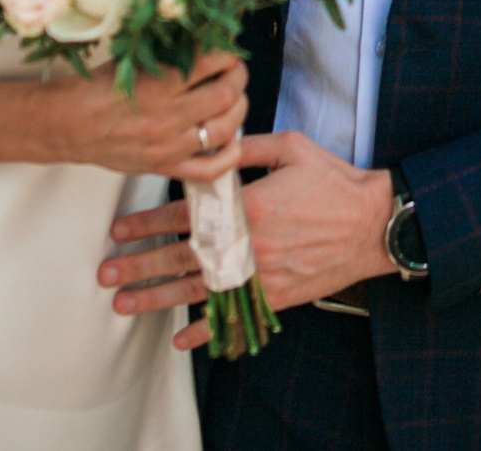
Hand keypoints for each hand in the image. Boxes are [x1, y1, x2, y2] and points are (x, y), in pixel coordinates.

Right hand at [48, 51, 248, 180]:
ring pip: (225, 130)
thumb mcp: (130, 62)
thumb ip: (167, 55)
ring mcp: (167, 147)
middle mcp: (165, 118)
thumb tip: (202, 39)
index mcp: (155, 86)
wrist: (66, 126)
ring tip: (234, 98)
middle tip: (234, 69)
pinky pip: (210, 169)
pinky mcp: (164, 168)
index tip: (227, 48)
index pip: (209, 63)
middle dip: (238, 76)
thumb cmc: (94, 90)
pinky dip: (230, 155)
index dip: (226, 52)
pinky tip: (231, 139)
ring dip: (239, 109)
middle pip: (225, 96)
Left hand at [104, 129, 395, 351]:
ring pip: (199, 290)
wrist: (375, 224)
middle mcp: (249, 244)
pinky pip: (236, 317)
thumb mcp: (292, 148)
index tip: (119, 230)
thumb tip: (213, 141)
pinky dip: (207, 331)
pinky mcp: (277, 296)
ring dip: (158, 299)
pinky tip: (181, 338)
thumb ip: (247, 146)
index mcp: (248, 205)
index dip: (147, 223)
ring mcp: (262, 275)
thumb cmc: (334, 182)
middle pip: (182, 257)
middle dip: (139, 266)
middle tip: (106, 273)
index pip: (185, 216)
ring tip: (124, 304)